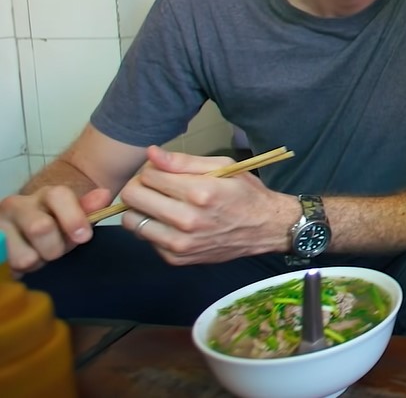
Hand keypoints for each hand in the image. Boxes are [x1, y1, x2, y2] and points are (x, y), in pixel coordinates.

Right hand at [0, 186, 113, 272]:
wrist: (17, 231)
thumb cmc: (53, 226)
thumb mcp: (72, 218)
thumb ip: (89, 209)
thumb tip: (104, 195)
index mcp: (45, 195)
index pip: (59, 195)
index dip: (73, 217)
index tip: (83, 236)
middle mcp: (17, 204)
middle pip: (41, 228)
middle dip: (54, 248)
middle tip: (53, 251)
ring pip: (24, 256)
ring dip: (35, 262)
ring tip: (35, 255)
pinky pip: (7, 266)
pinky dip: (17, 271)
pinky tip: (19, 262)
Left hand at [119, 146, 294, 265]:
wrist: (266, 229)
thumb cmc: (246, 193)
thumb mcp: (223, 167)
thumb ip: (184, 161)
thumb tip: (151, 153)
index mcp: (199, 192)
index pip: (148, 175)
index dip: (152, 169)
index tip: (163, 171)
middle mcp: (187, 220)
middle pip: (133, 198)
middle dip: (140, 186)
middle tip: (155, 186)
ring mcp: (180, 243)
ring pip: (132, 221)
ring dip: (141, 209)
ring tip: (159, 204)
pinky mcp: (176, 258)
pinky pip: (146, 238)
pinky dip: (153, 227)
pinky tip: (171, 221)